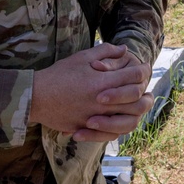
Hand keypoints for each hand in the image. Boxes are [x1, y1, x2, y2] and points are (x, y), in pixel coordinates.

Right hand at [31, 44, 152, 140]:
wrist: (35, 96)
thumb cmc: (59, 74)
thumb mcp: (82, 57)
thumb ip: (106, 52)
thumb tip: (124, 49)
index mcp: (103, 81)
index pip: (134, 76)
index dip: (143, 71)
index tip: (145, 68)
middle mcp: (102, 101)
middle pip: (136, 100)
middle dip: (146, 95)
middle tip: (147, 91)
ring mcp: (95, 117)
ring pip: (127, 121)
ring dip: (137, 114)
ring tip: (137, 109)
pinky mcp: (87, 128)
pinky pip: (110, 134)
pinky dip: (118, 128)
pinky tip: (120, 121)